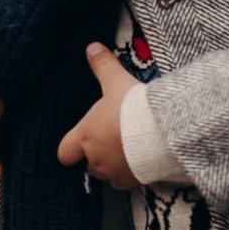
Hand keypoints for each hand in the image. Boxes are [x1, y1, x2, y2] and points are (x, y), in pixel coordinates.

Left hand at [57, 43, 138, 190]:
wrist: (164, 132)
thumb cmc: (133, 107)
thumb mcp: (117, 82)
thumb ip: (103, 66)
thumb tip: (91, 47)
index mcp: (85, 137)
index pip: (65, 152)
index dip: (70, 148)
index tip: (79, 141)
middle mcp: (96, 159)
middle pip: (90, 163)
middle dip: (99, 154)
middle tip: (113, 138)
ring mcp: (115, 173)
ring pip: (109, 174)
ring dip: (115, 164)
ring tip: (131, 149)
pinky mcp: (135, 182)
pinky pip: (129, 181)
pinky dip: (134, 173)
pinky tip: (145, 160)